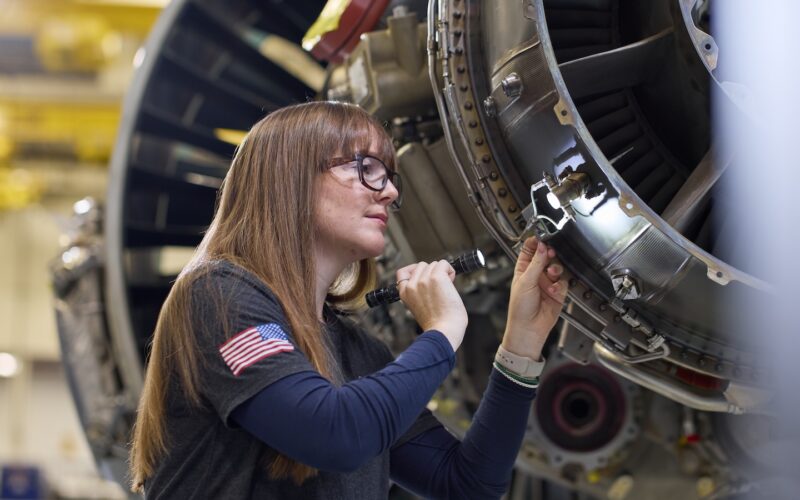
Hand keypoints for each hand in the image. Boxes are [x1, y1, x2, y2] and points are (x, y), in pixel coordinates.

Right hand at [396, 260, 467, 350]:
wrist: (444, 331)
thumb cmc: (437, 323)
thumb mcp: (418, 307)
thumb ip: (418, 292)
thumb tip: (428, 277)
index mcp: (404, 293)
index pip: (402, 272)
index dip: (414, 271)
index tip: (424, 276)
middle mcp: (412, 285)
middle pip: (422, 265)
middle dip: (432, 273)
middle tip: (440, 288)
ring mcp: (423, 280)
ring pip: (434, 264)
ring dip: (443, 273)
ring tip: (446, 289)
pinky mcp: (437, 277)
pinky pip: (444, 263)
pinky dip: (450, 270)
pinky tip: (452, 282)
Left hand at [502, 237, 567, 360]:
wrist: (529, 329)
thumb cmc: (520, 308)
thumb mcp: (526, 281)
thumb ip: (536, 263)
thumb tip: (541, 246)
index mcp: (523, 270)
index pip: (530, 251)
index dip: (536, 243)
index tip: (542, 236)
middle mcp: (536, 275)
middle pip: (546, 257)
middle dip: (550, 254)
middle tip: (551, 253)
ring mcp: (547, 283)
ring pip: (557, 268)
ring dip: (556, 269)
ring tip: (552, 273)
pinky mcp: (557, 293)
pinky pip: (563, 283)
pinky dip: (560, 285)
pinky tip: (553, 291)